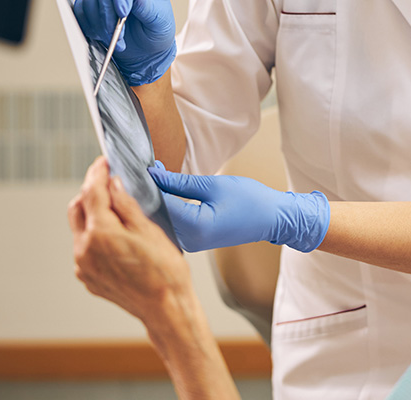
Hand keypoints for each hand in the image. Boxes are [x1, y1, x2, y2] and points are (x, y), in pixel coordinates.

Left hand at [68, 157, 192, 326]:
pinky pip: (86, 248)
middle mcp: (84, 249)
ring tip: (117, 210)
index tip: (104, 161)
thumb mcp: (150, 229)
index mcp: (101, 233)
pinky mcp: (88, 278)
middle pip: (77, 208)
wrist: (166, 308)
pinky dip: (96, 235)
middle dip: (91, 191)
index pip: (92, 192)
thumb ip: (126, 204)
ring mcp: (84, 266)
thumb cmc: (165, 270)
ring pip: (80, 229)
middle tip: (109, 181)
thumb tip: (113, 183)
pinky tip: (118, 236)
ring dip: (93, 214)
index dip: (97, 172)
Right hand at [74, 0, 177, 85]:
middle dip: (109, 16)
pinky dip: (89, 27)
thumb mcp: (161, 20)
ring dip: (100, 25)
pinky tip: (103, 37)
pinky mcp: (89, 4)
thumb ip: (148, 8)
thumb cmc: (157, 28)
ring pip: (89, 2)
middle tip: (119, 36)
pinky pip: (80, 11)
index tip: (123, 13)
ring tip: (116, 41)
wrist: (147, 45)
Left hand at [148, 162, 329, 253]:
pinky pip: (171, 224)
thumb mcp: (214, 184)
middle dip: (147, 192)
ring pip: (161, 221)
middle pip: (156, 215)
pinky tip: (162, 191)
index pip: (159, 203)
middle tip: (141, 169)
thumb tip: (154, 174)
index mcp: (195, 227)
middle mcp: (189, 241)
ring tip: (151, 177)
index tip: (137, 167)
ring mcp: (190, 244)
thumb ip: (179, 182)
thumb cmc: (250, 200)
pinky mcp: (193, 242)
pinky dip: (164, 207)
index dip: (147, 184)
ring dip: (154, 199)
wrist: (272, 219)